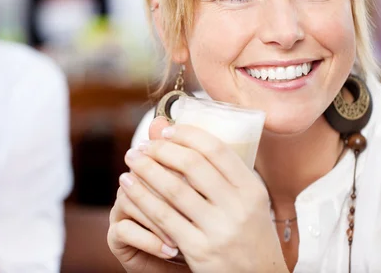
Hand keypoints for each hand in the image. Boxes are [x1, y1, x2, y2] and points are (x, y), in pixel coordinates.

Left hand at [119, 118, 287, 272]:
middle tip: (143, 144)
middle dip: (162, 149)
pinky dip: (142, 198)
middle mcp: (238, 207)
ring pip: (174, 190)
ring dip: (147, 170)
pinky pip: (164, 218)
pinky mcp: (199, 250)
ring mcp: (219, 230)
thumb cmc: (247, 233)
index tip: (166, 130)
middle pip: (193, 165)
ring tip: (131, 159)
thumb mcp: (246, 200)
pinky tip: (129, 187)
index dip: (187, 134)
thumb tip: (180, 132)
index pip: (216, 149)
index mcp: (251, 189)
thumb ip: (219, 171)